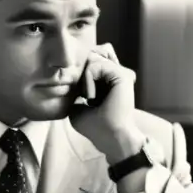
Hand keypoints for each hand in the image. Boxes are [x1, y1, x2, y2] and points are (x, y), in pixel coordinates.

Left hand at [68, 44, 141, 162]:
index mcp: (108, 81)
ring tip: (90, 97)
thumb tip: (70, 74)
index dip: (79, 69)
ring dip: (84, 79)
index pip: (92, 60)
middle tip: (85, 95)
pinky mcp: (122, 75)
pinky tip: (91, 96)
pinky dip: (87, 80)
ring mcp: (120, 73)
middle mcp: (116, 74)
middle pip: (93, 54)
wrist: (111, 138)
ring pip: (92, 59)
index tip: (80, 92)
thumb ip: (76, 89)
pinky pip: (95, 65)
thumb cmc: (95, 127)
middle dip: (81, 70)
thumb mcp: (77, 106)